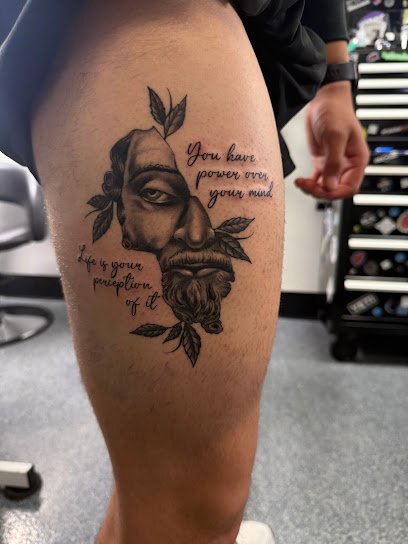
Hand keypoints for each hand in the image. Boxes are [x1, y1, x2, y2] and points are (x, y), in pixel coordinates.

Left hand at [295, 81, 369, 199]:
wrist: (323, 99)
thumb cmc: (335, 112)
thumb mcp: (335, 137)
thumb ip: (333, 162)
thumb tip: (331, 185)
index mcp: (357, 160)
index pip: (350, 187)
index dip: (335, 193)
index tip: (321, 190)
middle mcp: (347, 164)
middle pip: (336, 189)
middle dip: (321, 191)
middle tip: (307, 186)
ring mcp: (334, 163)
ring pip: (326, 186)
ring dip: (313, 189)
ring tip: (301, 183)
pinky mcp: (322, 161)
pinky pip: (317, 179)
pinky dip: (309, 183)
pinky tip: (301, 181)